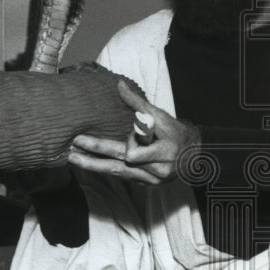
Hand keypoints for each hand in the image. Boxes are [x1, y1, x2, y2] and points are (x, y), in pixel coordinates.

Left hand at [68, 80, 199, 185]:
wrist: (196, 156)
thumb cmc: (177, 133)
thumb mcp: (161, 116)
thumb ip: (138, 103)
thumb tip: (119, 84)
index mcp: (163, 153)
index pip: (134, 153)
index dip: (131, 141)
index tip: (131, 132)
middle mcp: (157, 171)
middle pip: (118, 165)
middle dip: (94, 156)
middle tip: (73, 149)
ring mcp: (151, 181)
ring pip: (118, 173)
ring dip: (95, 165)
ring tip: (74, 159)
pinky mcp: (147, 185)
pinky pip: (124, 176)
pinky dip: (110, 169)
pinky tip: (93, 163)